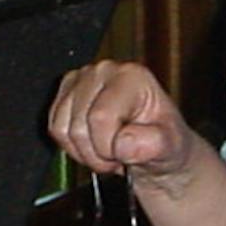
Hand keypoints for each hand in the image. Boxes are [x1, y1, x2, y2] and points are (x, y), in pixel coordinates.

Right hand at [47, 59, 194, 180]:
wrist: (156, 146)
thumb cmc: (163, 141)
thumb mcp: (171, 146)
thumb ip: (153, 144)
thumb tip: (123, 144)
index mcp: (131, 76)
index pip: (100, 117)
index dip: (108, 147)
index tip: (126, 153)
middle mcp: (104, 71)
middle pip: (78, 126)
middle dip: (97, 153)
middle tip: (118, 154)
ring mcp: (81, 80)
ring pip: (62, 129)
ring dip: (84, 151)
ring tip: (107, 148)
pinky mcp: (65, 93)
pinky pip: (54, 129)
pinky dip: (71, 146)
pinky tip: (93, 143)